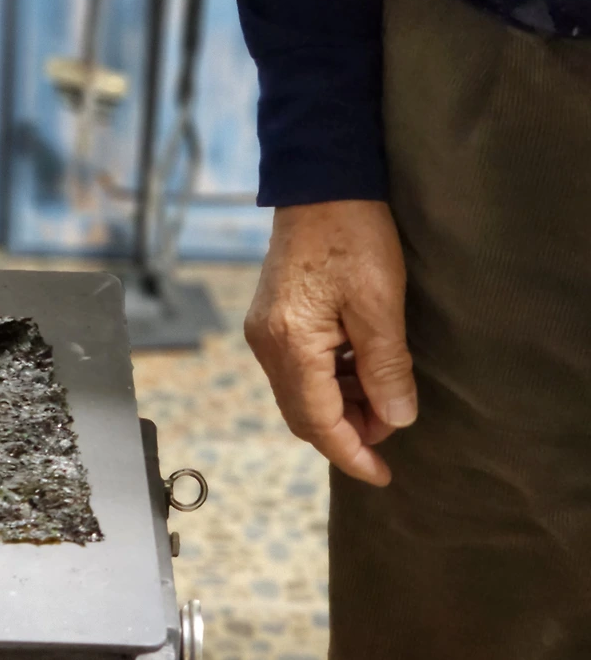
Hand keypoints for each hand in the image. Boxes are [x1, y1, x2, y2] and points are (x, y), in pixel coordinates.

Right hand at [244, 201, 416, 486]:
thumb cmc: (353, 235)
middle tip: (391, 430)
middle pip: (302, 415)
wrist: (320, 184)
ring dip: (339, 407)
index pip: (318, 421)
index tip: (382, 474)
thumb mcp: (380, 303)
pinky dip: (328, 383)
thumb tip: (395, 419)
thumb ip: (385, 367)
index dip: (352, 453)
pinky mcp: (270, 321)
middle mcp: (267, 345)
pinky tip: (359, 370)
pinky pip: (296, 371)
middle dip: (346, 433)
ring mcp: (264, 332)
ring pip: (299, 395)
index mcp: (290, 344)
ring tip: (383, 397)